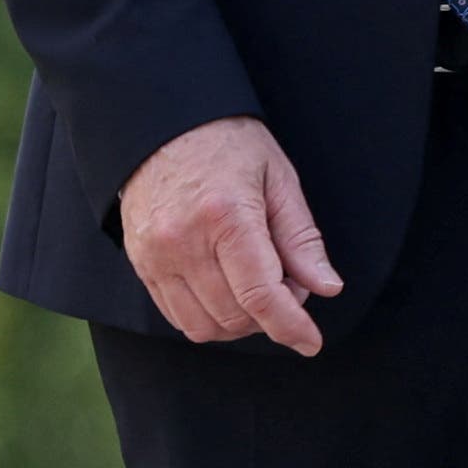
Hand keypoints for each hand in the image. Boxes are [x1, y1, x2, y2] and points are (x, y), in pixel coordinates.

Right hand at [119, 115, 338, 353]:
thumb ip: (301, 239)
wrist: (162, 124)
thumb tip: (326, 289)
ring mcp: (155, 255)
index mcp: (226, 215)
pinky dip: (209, 317)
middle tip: (287, 281)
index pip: (260, 294)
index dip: (290, 326)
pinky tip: (227, 289)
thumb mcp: (279, 179)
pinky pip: (177, 316)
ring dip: (240, 323)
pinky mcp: (140, 264)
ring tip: (256, 284)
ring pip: (204, 326)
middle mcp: (183, 241)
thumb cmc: (228, 145)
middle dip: (271, 315)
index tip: (311, 342)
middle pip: (235, 315)